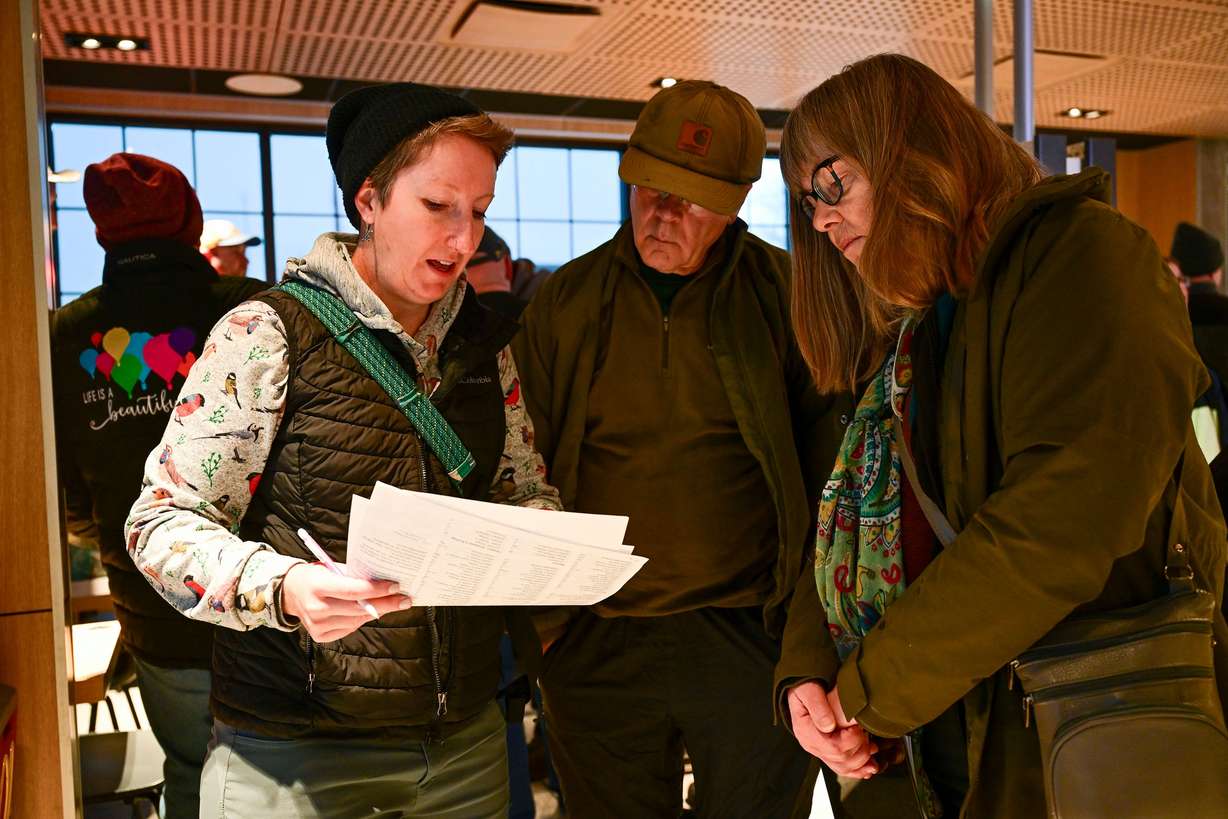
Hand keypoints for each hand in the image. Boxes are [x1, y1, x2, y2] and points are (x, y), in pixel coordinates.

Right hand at [281, 563, 411, 642]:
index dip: (377, 589)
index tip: (396, 586)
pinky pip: (350, 628)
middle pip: (359, 608)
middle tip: (405, 599)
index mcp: (318, 587)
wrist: (289, 592)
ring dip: (377, 612)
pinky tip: (371, 611)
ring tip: (393, 604)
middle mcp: (317, 608)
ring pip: (357, 620)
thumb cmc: (315, 576)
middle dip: (386, 603)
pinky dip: (361, 619)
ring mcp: (318, 625)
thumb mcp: (331, 568)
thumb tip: (383, 580)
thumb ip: (353, 576)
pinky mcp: (321, 636)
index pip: (354, 590)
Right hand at [787, 681, 879, 778]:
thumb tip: (829, 726)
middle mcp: (812, 745)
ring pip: (844, 767)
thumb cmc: (804, 687)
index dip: (852, 741)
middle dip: (860, 750)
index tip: (860, 728)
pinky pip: (842, 768)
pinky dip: (858, 770)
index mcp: (806, 732)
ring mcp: (819, 749)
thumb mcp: (808, 690)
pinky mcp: (827, 751)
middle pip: (841, 759)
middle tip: (868, 735)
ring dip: (862, 762)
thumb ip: (818, 706)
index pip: (834, 747)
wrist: (800, 688)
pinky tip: (870, 767)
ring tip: (873, 747)